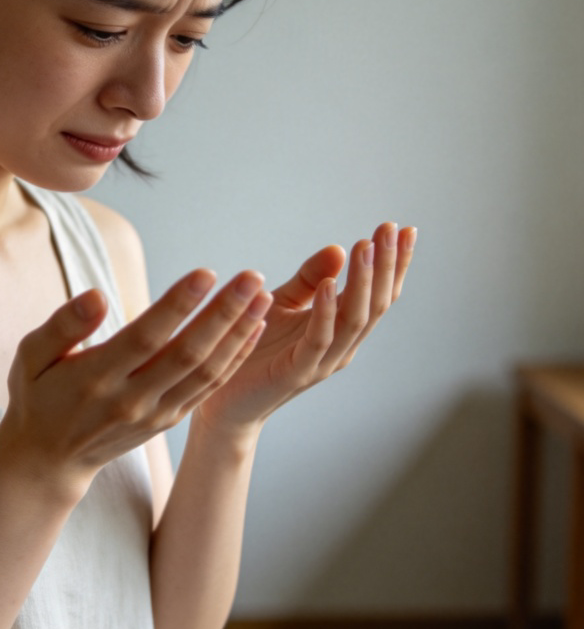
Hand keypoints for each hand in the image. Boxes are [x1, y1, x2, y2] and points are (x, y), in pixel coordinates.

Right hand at [0, 269, 272, 498]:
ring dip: (239, 334)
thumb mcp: (31, 357)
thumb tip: (96, 295)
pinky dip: (235, 358)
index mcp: (96, 378)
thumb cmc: (38, 396)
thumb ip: (63, 325)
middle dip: (224, 313)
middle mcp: (131, 399)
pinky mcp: (169, 420)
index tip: (206, 273)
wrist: (49, 460)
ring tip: (264, 296)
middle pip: (187, 354)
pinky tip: (253, 329)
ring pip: (206, 372)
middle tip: (252, 276)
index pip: (145, 337)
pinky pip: (208, 388)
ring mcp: (155, 414)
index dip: (177, 305)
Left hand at [196, 222, 415, 436]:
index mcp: (340, 329)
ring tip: (366, 247)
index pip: (378, 294)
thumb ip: (310, 280)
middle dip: (386, 266)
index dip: (393, 264)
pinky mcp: (297, 373)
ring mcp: (322, 362)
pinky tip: (330, 285)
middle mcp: (340, 346)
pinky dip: (326, 311)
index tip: (403, 229)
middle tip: (391, 229)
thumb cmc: (256, 349)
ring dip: (363, 283)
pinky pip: (318, 340)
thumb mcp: (284, 304)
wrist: (224, 400)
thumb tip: (340, 248)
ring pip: (354, 321)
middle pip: (375, 304)